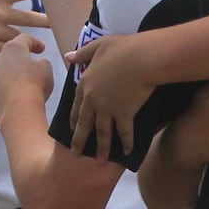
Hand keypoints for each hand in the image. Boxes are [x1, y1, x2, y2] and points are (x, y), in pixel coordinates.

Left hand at [0, 33, 52, 123]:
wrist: (19, 112)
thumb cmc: (34, 85)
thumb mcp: (46, 68)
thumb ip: (41, 62)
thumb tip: (36, 65)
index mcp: (12, 49)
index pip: (24, 39)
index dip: (35, 43)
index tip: (42, 49)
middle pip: (8, 57)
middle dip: (19, 62)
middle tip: (31, 69)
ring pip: (1, 76)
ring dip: (11, 79)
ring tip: (24, 89)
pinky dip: (6, 95)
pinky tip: (15, 101)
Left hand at [66, 33, 158, 160]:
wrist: (141, 59)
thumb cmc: (122, 48)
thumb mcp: (98, 46)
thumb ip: (83, 54)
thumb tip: (67, 57)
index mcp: (86, 84)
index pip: (76, 105)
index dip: (74, 118)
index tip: (72, 128)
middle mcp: (93, 100)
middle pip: (85, 124)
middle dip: (80, 140)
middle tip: (75, 153)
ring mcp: (108, 109)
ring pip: (102, 133)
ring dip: (101, 148)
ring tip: (99, 162)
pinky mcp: (125, 114)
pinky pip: (124, 132)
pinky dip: (126, 143)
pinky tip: (127, 152)